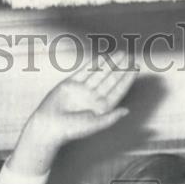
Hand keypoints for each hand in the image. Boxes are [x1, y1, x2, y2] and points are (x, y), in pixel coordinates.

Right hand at [8, 57, 138, 174]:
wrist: (49, 125)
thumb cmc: (71, 129)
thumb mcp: (95, 125)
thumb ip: (111, 118)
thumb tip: (127, 111)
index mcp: (101, 108)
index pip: (118, 90)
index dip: (127, 79)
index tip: (135, 68)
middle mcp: (93, 98)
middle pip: (110, 79)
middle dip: (120, 68)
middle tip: (130, 56)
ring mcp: (82, 90)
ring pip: (99, 73)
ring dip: (110, 63)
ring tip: (120, 53)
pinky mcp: (70, 84)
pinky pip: (84, 71)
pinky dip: (94, 63)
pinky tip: (103, 57)